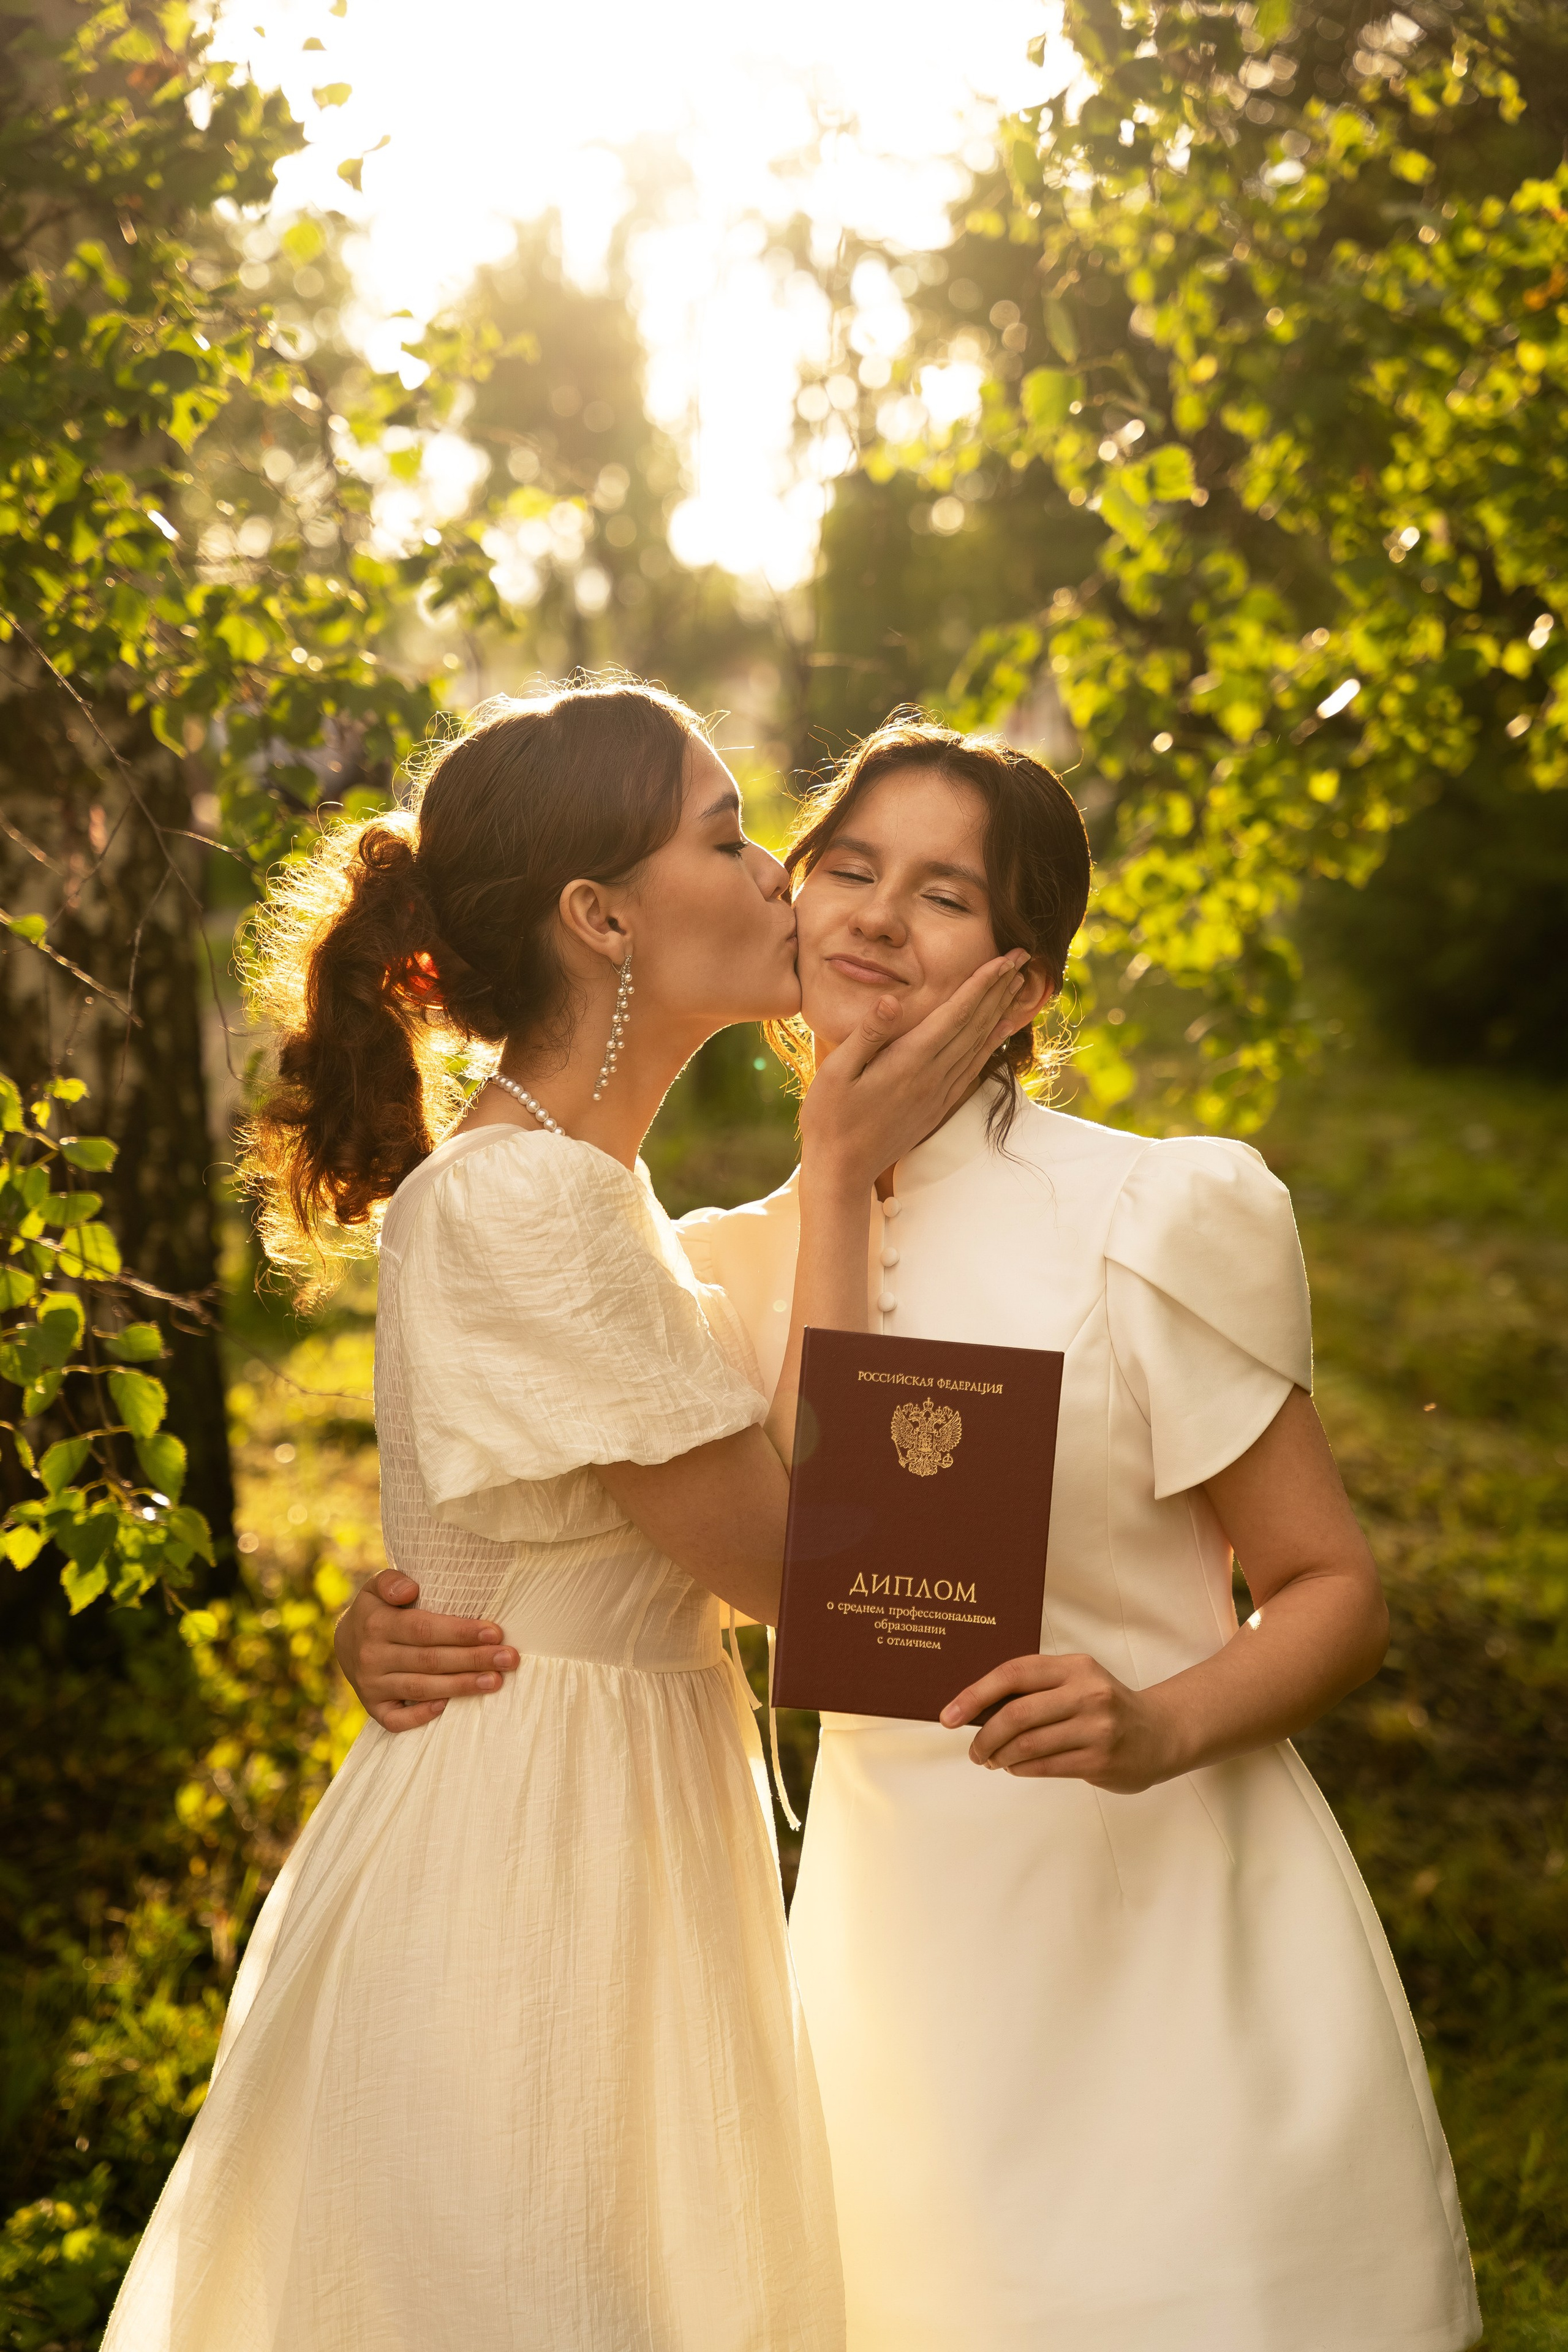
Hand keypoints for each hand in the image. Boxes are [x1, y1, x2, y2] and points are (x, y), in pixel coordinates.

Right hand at [334, 1568, 519, 1733]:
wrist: (344, 1642)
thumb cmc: (376, 1610)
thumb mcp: (376, 1586)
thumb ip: (391, 1581)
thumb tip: (411, 1590)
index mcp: (376, 1624)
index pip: (424, 1629)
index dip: (460, 1632)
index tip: (495, 1632)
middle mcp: (372, 1657)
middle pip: (430, 1660)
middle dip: (473, 1659)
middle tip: (509, 1658)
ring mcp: (371, 1686)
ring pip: (421, 1688)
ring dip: (461, 1686)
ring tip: (496, 1681)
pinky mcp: (372, 1708)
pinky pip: (396, 1720)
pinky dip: (421, 1716)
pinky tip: (449, 1706)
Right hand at [799, 950, 1028, 1189]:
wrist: (842, 1170)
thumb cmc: (830, 1118)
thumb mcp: (836, 1072)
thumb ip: (867, 1035)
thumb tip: (892, 1001)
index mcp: (909, 1062)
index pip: (955, 1014)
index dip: (982, 984)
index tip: (1004, 959)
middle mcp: (932, 1077)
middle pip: (975, 1025)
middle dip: (999, 989)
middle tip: (1022, 958)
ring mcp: (938, 1094)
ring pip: (979, 1045)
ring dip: (1000, 1013)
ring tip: (1018, 987)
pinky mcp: (937, 1107)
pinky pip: (972, 1069)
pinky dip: (990, 1046)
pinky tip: (999, 1033)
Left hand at [940, 1652, 1183, 1794]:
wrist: (1161, 1734)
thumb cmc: (1105, 1707)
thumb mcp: (1077, 1683)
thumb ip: (1037, 1690)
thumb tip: (976, 1708)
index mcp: (1075, 1667)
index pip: (1014, 1673)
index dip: (975, 1693)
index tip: (947, 1715)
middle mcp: (1087, 1693)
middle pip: (1016, 1714)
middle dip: (984, 1735)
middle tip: (973, 1751)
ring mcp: (1096, 1728)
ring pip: (1028, 1744)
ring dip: (1000, 1756)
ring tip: (991, 1760)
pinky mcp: (1101, 1759)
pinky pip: (1045, 1766)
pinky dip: (1020, 1769)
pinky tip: (1014, 1767)